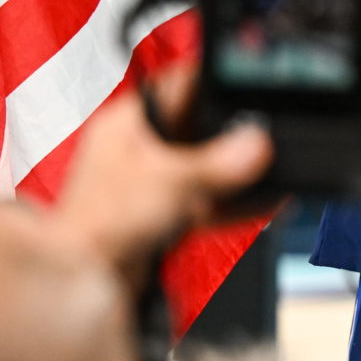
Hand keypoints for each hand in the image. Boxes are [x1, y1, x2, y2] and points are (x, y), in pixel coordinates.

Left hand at [53, 66, 272, 284]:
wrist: (85, 278)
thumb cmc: (98, 224)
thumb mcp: (171, 182)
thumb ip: (220, 162)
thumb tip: (256, 144)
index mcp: (127, 122)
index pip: (178, 84)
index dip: (214, 82)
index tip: (248, 85)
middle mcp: (136, 147)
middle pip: (197, 127)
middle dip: (233, 135)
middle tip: (268, 135)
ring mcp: (149, 180)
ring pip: (204, 165)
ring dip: (237, 173)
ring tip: (275, 171)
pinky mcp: (160, 211)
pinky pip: (205, 197)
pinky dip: (233, 201)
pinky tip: (265, 202)